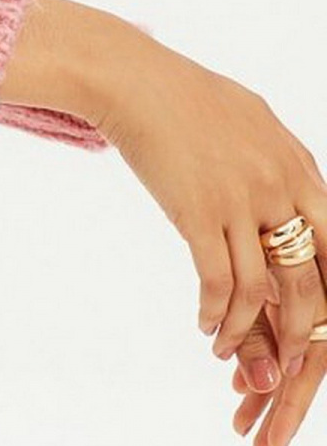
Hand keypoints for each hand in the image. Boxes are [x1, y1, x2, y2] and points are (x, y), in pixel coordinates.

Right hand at [97, 39, 326, 445]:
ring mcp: (241, 201)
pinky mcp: (198, 212)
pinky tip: (203, 326)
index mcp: (301, 168)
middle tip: (284, 365)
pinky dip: (213, 314)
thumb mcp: (256, 125)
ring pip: (261, 291)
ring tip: (226, 352)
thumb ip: (281, 167)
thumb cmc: (189, 99)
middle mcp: (281, 188)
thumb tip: (293, 201)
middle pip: (309, 281)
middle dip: (297, 335)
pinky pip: (217, 280)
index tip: (315, 328)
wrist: (136, 80)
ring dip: (245, 334)